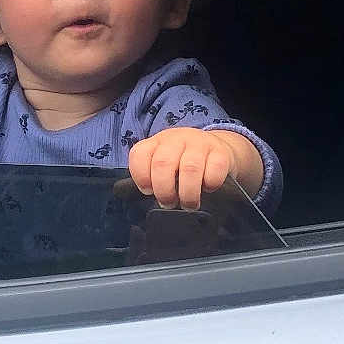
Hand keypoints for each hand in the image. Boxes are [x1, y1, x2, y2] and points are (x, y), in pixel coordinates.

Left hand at [128, 126, 255, 211]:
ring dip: (187, 193)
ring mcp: (199, 143)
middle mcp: (176, 139)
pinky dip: (209, 184)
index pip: (139, 155)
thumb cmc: (183, 164)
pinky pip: (214, 170)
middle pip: (163, 163)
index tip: (147, 191)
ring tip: (188, 204)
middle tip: (168, 203)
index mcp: (156, 142)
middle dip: (164, 189)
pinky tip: (208, 189)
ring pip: (190, 167)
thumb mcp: (164, 165)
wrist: (219, 150)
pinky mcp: (220, 152)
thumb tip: (122, 193)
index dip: (140, 176)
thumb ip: (148, 177)